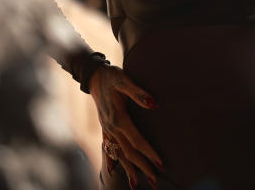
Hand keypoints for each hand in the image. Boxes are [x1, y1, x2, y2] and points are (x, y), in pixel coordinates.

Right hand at [89, 64, 162, 187]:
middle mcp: (111, 128)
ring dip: (128, 169)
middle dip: (142, 167)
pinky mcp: (104, 127)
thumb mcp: (125, 80)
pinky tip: (112, 170)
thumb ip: (139, 93)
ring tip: (135, 184)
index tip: (161, 164)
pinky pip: (108, 148)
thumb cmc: (112, 76)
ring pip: (118, 153)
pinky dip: (111, 160)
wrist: (93, 75)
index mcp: (118, 119)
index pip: (137, 141)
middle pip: (129, 152)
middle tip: (155, 181)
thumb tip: (155, 104)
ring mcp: (107, 129)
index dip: (149, 153)